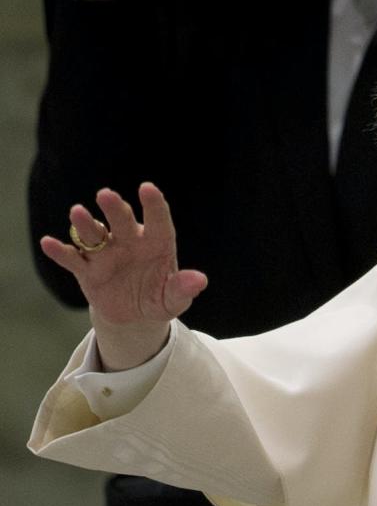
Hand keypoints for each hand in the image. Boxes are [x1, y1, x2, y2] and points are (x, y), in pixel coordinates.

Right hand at [40, 182, 206, 370]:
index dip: (154, 205)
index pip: (158, 221)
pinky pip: (72, 258)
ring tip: (77, 212)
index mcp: (157, 244)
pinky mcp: (87, 270)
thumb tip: (199, 280)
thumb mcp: (173, 299)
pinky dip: (60, 251)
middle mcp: (129, 242)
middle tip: (106, 195)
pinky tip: (48, 243)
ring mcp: (106, 254)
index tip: (148, 188)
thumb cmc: (158, 299)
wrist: (135, 317)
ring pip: (94, 235)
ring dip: (85, 224)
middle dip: (114, 208)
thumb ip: (183, 288)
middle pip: (121, 221)